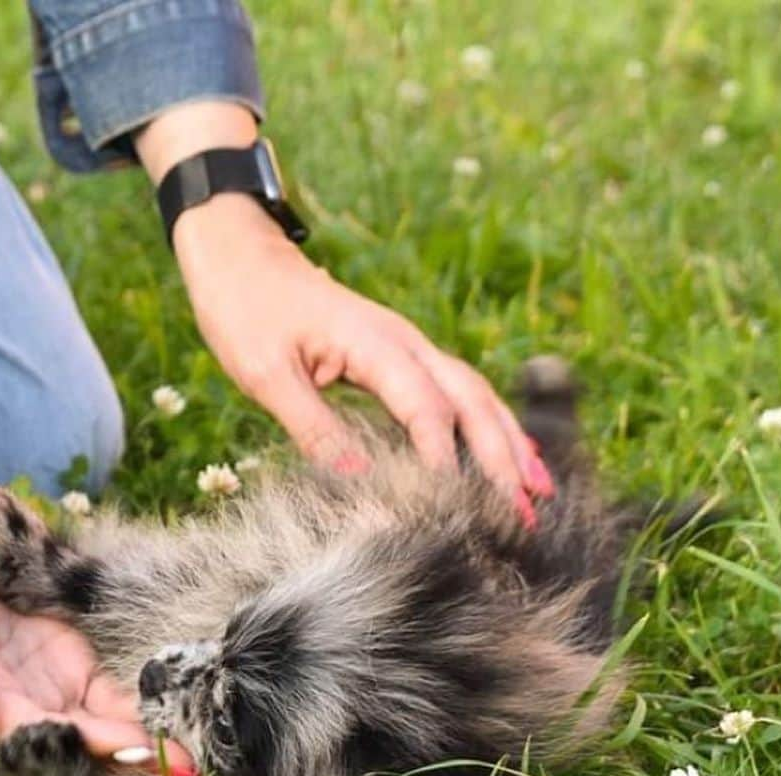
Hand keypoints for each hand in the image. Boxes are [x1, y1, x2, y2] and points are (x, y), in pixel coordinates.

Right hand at [0, 464, 196, 775]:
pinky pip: (113, 679)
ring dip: (147, 735)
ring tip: (197, 751)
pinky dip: (144, 695)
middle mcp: (22, 693)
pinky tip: (181, 704)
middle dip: (131, 755)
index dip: (84, 747)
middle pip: (81, 737)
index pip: (37, 734)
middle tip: (188, 767)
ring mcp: (51, 671)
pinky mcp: (73, 645)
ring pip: (105, 717)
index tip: (132, 753)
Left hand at [173, 196, 553, 525]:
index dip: (445, 459)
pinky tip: (509, 449)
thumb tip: (359, 480)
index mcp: (375, 345)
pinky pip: (457, 391)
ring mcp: (408, 347)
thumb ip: (314, 425)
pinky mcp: (401, 356)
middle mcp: (405, 343)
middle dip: (501, 458)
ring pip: (474, 395)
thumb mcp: (267, 374)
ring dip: (509, 442)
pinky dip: (489, 424)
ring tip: (539, 489)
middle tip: (526, 512)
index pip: (425, 409)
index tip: (462, 507)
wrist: (241, 258)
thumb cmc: (247, 312)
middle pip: (470, 401)